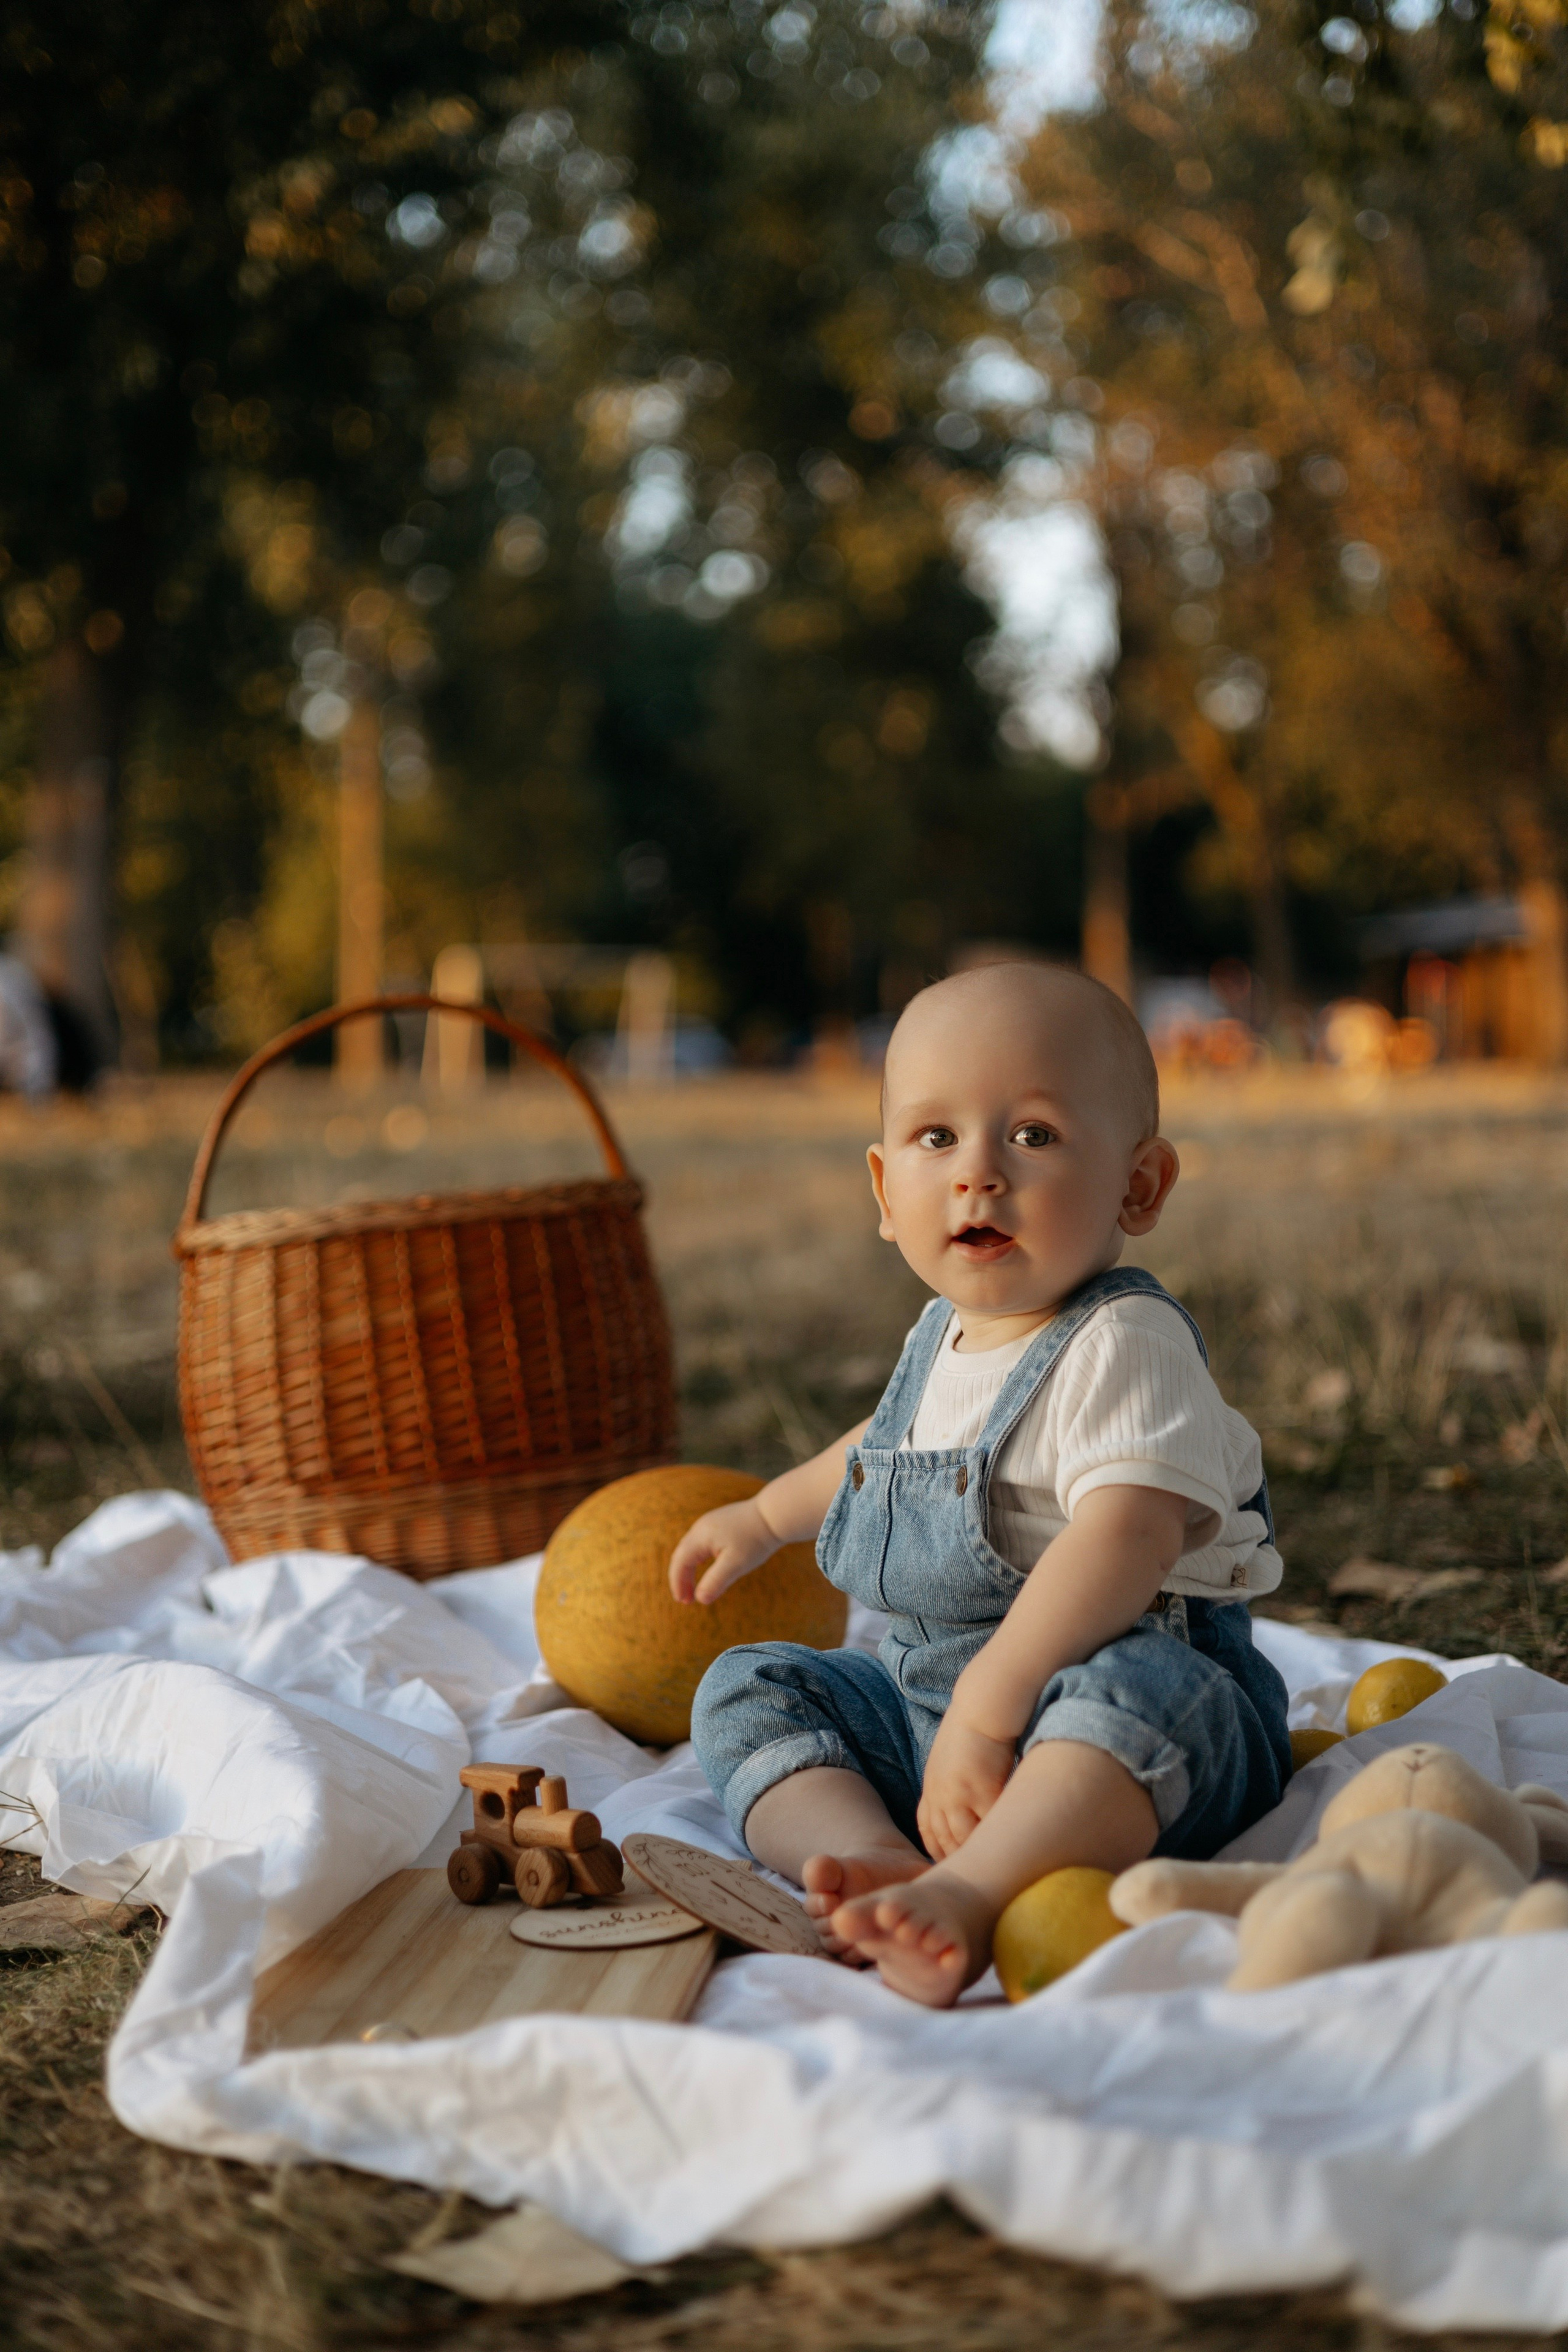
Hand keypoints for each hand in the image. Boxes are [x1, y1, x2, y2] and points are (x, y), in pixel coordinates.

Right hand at [668, 1498, 780, 1604]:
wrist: (774, 1514)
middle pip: (682, 1555)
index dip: (678, 1583)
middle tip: (686, 1600)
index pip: (680, 1562)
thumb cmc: (756, 1539)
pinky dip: (699, 1560)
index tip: (683, 1602)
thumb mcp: (736, 1564)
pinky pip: (702, 1543)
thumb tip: (700, 1599)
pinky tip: (708, 1569)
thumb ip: (716, 1581)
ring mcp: (710, 1522)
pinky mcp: (721, 1523)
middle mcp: (701, 1526)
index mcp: (700, 1536)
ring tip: (694, 1589)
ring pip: (691, 1549)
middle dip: (681, 1578)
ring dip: (690, 1570)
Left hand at [917, 1711, 1015, 1859]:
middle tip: (970, 1879)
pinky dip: (998, 1838)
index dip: (937, 1851)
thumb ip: (951, 1783)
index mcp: (931, 1786)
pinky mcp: (981, 1790)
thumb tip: (964, 1803)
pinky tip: (1008, 1849)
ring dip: (976, 1854)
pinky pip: (990, 1823)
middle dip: (955, 1859)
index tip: (950, 1866)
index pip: (928, 1829)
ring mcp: (958, 1794)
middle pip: (944, 1839)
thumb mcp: (950, 1758)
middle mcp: (939, 1794)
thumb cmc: (973, 1727)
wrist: (982, 1705)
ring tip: (991, 1872)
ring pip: (964, 1838)